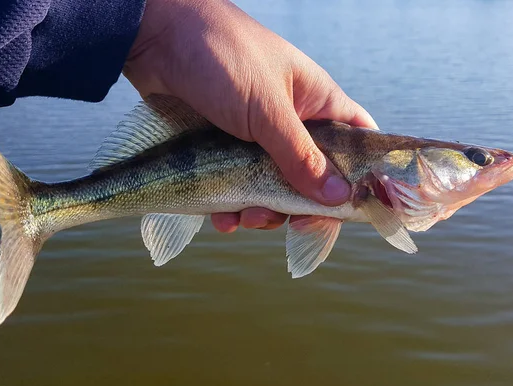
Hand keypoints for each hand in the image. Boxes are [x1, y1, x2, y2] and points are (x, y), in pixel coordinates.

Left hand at [123, 0, 377, 231]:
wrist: (154, 38)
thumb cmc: (223, 58)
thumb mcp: (267, 110)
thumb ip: (301, 156)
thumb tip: (339, 197)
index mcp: (316, 103)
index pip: (355, 143)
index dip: (358, 177)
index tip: (348, 208)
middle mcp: (290, 123)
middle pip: (312, 177)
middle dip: (300, 205)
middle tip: (287, 221)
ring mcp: (254, 139)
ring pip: (272, 188)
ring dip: (263, 211)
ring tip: (244, 216)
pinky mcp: (222, 150)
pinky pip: (236, 188)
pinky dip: (232, 207)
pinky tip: (222, 218)